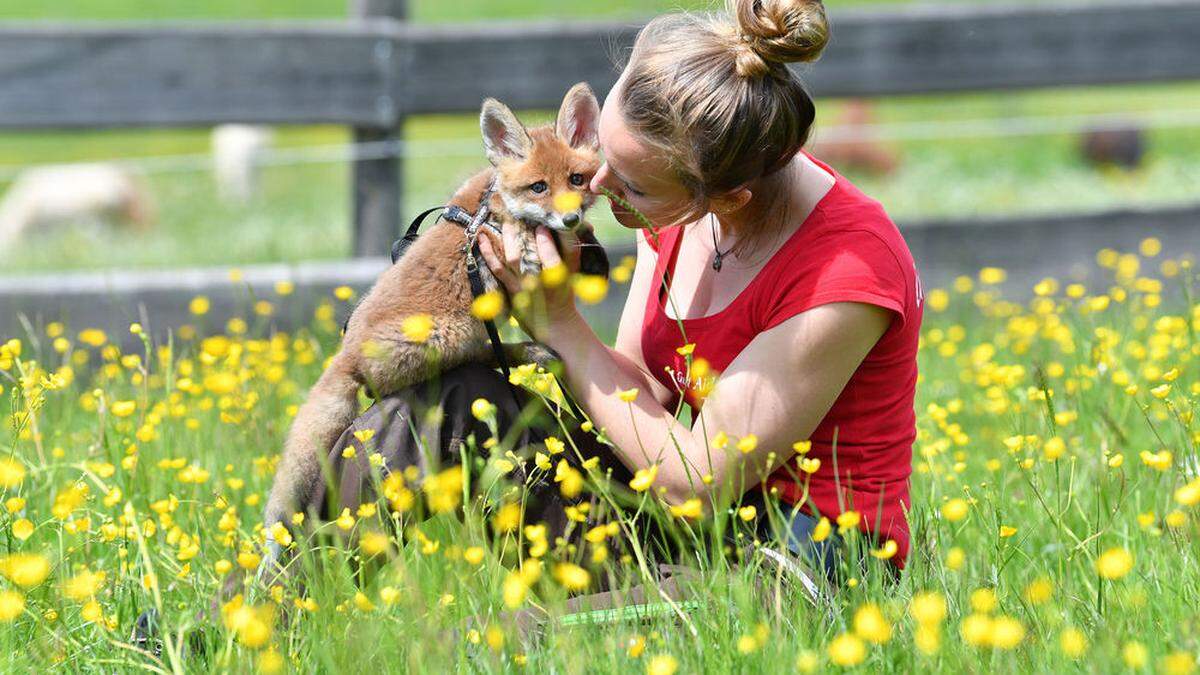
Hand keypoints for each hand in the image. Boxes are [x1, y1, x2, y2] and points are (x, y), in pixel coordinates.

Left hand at [476, 223, 582, 341]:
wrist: (556, 323)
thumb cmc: (565, 292)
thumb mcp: (574, 271)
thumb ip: (573, 247)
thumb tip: (578, 223)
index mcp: (564, 273)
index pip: (561, 252)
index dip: (550, 238)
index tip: (543, 226)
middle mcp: (546, 280)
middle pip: (535, 252)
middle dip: (527, 231)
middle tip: (521, 217)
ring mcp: (527, 285)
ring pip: (514, 256)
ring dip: (509, 236)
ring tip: (507, 222)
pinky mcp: (512, 290)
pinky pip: (498, 269)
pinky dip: (488, 253)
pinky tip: (482, 238)